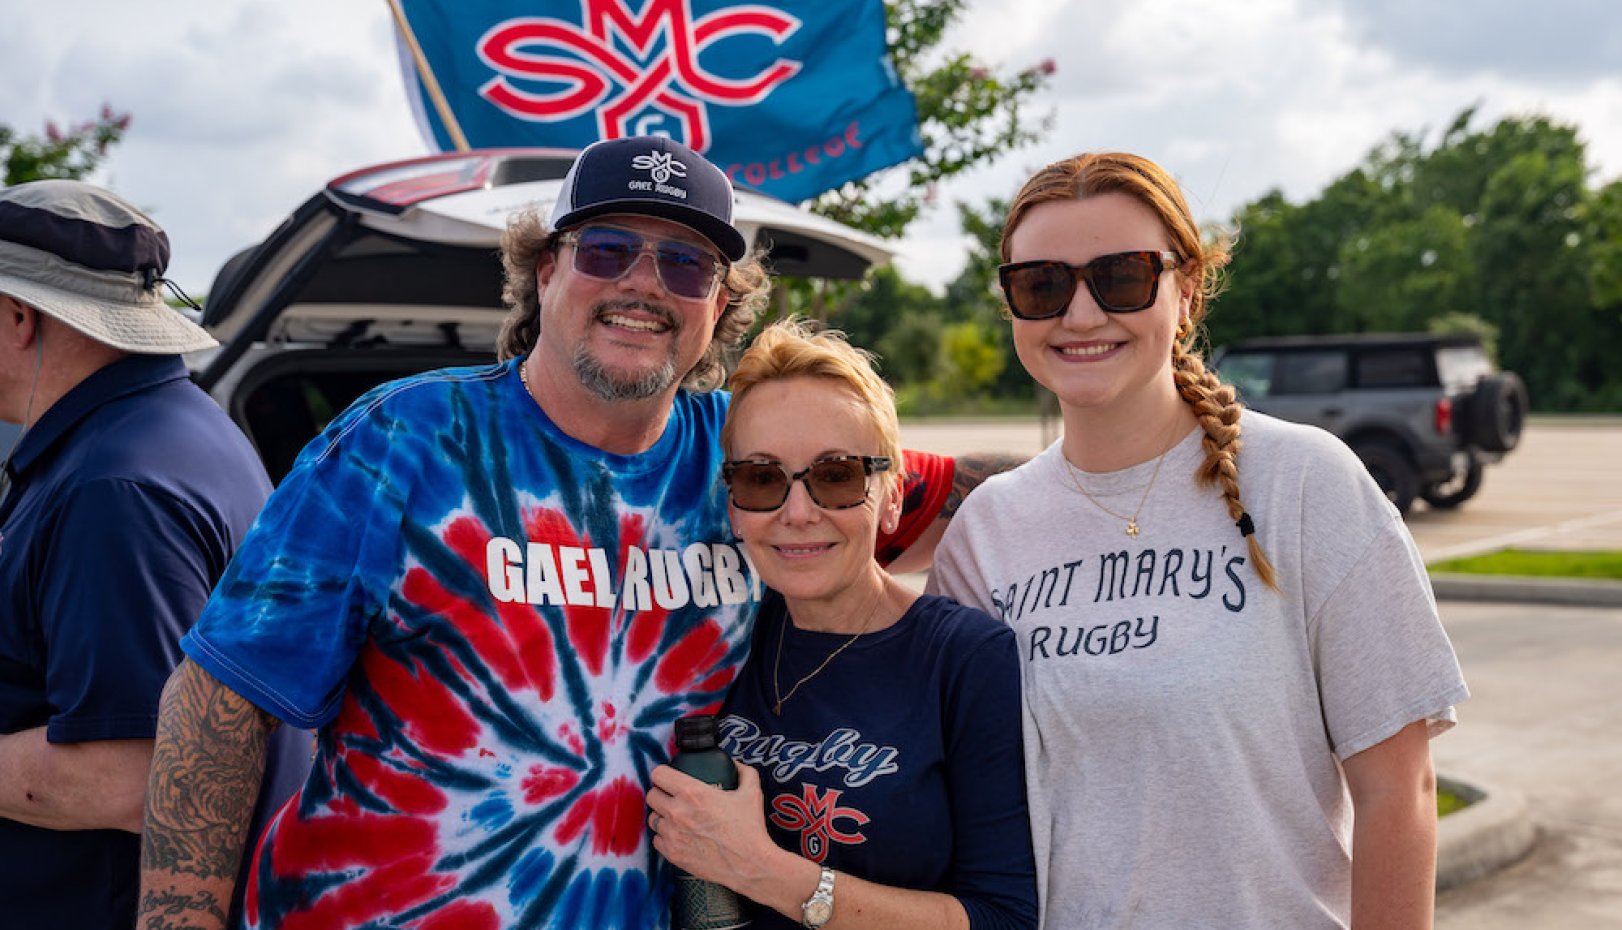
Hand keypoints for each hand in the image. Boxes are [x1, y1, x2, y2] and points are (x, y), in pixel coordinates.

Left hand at [646, 760, 781, 887]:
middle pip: (651, 795)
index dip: (663, 773)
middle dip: (660, 793)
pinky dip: (665, 837)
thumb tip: (735, 764)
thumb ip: (744, 772)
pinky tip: (678, 836)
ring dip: (661, 816)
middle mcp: (677, 812)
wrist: (748, 864)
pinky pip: (657, 840)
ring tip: (675, 818)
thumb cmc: (750, 829)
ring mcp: (672, 834)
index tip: (669, 777)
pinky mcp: (672, 854)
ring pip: (652, 818)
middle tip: (672, 797)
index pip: (659, 774)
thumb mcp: (752, 792)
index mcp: (693, 793)